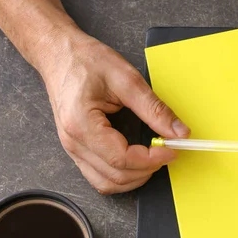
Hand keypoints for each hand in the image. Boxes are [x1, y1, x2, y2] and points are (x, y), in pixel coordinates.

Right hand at [42, 31, 189, 193]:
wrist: (59, 54)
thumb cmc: (85, 61)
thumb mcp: (127, 79)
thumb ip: (154, 108)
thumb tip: (178, 132)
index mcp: (82, 124)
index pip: (122, 158)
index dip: (152, 159)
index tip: (172, 149)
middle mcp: (74, 143)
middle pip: (116, 176)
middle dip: (148, 169)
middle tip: (168, 150)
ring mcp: (72, 149)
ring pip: (107, 183)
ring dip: (136, 177)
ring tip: (154, 157)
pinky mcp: (77, 149)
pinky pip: (100, 176)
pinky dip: (122, 174)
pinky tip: (138, 160)